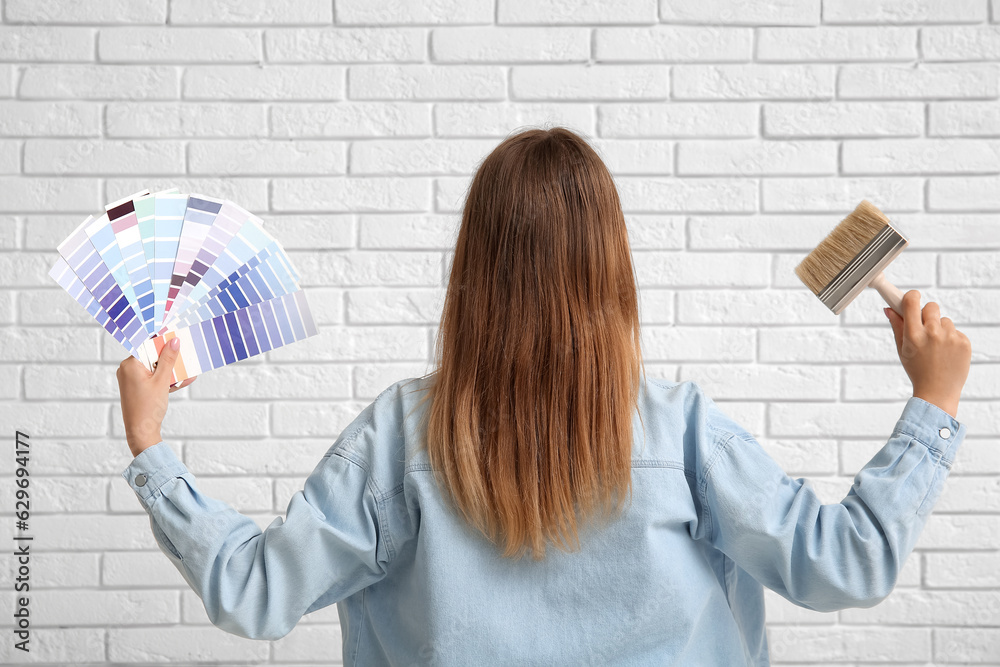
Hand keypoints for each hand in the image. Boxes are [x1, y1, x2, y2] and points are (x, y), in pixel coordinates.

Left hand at [117, 337, 196, 457]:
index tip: (176, 338)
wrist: (141, 433)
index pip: (147, 345)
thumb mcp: (162, 381)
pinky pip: (153, 379)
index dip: (162, 341)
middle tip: (185, 353)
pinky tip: (183, 380)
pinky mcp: (138, 388)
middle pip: (152, 357)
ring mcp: (132, 380)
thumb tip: (174, 341)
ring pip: (154, 368)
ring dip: (171, 370)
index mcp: (130, 365)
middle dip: (169, 358)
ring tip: (188, 370)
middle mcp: (127, 370)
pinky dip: (166, 380)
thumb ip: (168, 360)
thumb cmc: (148, 407)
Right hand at [885, 290, 970, 418]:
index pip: (912, 301)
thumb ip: (896, 326)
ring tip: (936, 347)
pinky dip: (951, 338)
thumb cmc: (917, 371)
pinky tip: (946, 352)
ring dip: (940, 328)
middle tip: (924, 328)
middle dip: (926, 314)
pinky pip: (955, 331)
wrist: (938, 392)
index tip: (911, 298)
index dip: (911, 297)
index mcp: (914, 335)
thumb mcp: (902, 349)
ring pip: (944, 320)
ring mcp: (950, 337)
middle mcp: (932, 333)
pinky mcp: (964, 342)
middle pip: (931, 306)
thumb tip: (889, 309)